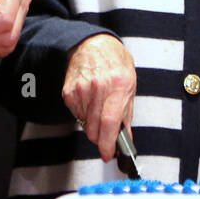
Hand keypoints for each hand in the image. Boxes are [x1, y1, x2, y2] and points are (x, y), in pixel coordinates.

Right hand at [64, 34, 135, 161]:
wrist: (93, 44)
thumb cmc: (115, 62)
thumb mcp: (130, 84)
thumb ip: (127, 114)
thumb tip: (125, 138)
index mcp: (118, 85)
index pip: (110, 123)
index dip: (108, 144)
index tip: (108, 154)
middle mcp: (98, 87)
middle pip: (95, 129)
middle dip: (102, 136)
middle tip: (107, 130)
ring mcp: (81, 90)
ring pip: (86, 125)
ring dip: (93, 124)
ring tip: (100, 106)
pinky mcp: (68, 92)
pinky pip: (77, 115)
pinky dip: (84, 114)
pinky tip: (90, 100)